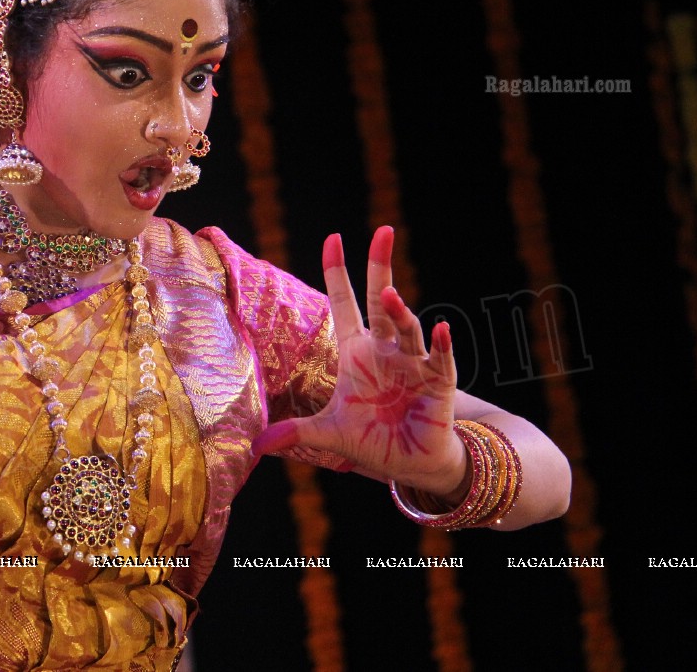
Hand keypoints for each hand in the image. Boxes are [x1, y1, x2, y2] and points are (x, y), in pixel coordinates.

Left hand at [254, 226, 467, 496]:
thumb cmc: (371, 438)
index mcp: (357, 352)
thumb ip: (295, 432)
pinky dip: (441, 345)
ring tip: (389, 295)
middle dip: (380, 267)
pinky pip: (440, 359)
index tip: (332, 238)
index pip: (345, 303)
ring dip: (399, 313)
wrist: (410, 464)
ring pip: (406, 329)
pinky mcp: (437, 383)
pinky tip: (441, 328)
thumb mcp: (328, 433)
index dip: (338, 273)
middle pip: (382, 302)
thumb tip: (255, 446)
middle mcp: (385, 350)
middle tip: (383, 232)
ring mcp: (413, 363)